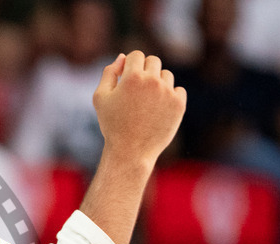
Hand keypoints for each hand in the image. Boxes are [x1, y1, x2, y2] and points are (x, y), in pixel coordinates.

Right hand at [93, 51, 186, 165]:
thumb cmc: (112, 125)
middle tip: (136, 93)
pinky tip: (157, 111)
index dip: (130, 65)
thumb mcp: (100, 98)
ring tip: (146, 105)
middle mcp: (152, 81)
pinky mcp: (179, 104)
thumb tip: (122, 57)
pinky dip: (169, 97)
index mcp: (132, 77)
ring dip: (157, 84)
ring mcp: (168, 92)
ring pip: (166, 75)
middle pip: (153, 61)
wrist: (130, 152)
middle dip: (145, 71)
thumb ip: (109, 73)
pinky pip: (178, 90)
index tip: (126, 80)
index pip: (136, 55)